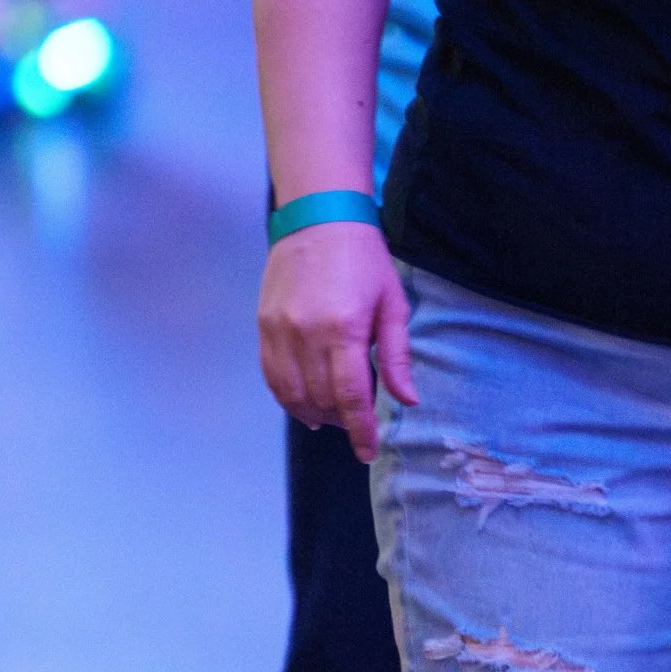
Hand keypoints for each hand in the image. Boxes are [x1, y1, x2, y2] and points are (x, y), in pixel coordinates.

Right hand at [257, 223, 414, 460]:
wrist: (318, 219)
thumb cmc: (364, 260)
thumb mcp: (391, 305)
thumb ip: (395, 356)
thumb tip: (406, 400)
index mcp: (344, 328)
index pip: (350, 397)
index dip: (360, 431)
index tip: (368, 451)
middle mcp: (306, 333)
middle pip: (320, 399)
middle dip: (340, 421)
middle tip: (356, 424)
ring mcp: (279, 330)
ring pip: (290, 394)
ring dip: (312, 413)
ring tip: (331, 416)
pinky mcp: (263, 325)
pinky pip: (271, 375)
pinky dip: (287, 397)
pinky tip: (304, 403)